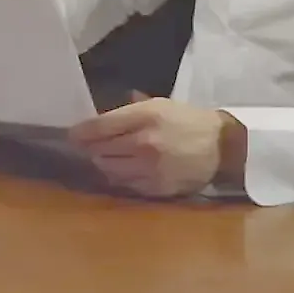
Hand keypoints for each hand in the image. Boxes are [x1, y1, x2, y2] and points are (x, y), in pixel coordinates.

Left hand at [66, 93, 231, 198]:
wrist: (221, 146)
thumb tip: (96, 120)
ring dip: (104, 163)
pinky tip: (126, 170)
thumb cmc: (186, 120)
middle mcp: (145, 143)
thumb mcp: (159, 104)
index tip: (72, 135)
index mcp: (145, 117)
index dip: (80, 133)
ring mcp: (150, 169)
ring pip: (108, 169)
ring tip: (108, 157)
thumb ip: (128, 110)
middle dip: (92, 148)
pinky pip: (125, 184)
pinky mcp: (157, 188)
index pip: (99, 127)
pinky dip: (120, 177)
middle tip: (90, 146)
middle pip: (100, 150)